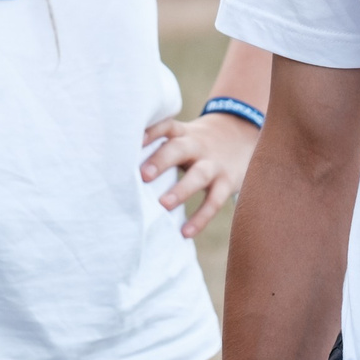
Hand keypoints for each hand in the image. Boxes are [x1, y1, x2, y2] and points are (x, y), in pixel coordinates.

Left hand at [142, 110, 260, 236]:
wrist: (242, 134)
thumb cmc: (197, 143)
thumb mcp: (183, 136)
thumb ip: (160, 148)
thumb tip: (118, 170)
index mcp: (183, 133)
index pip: (165, 126)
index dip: (150, 131)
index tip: (132, 140)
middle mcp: (198, 145)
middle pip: (180, 148)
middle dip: (162, 160)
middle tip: (143, 176)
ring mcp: (214, 164)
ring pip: (200, 175)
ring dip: (182, 190)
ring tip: (164, 205)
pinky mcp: (228, 182)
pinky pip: (215, 201)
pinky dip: (201, 218)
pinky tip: (185, 232)